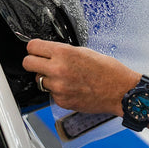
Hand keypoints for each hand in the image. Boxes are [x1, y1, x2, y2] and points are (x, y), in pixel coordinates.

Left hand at [23, 39, 138, 114]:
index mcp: (64, 53)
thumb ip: (64, 52)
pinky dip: (58, 91)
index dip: (35, 48)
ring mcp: (58, 87)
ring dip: (47, 78)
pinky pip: (51, 93)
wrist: (120, 91)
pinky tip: (72, 88)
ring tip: (64, 77)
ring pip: (39, 80)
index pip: (32, 47)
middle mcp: (58, 69)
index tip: (37, 50)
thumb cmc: (108, 70)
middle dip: (34, 62)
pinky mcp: (62, 101)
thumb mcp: (85, 51)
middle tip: (42, 63)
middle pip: (28, 63)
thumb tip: (49, 53)